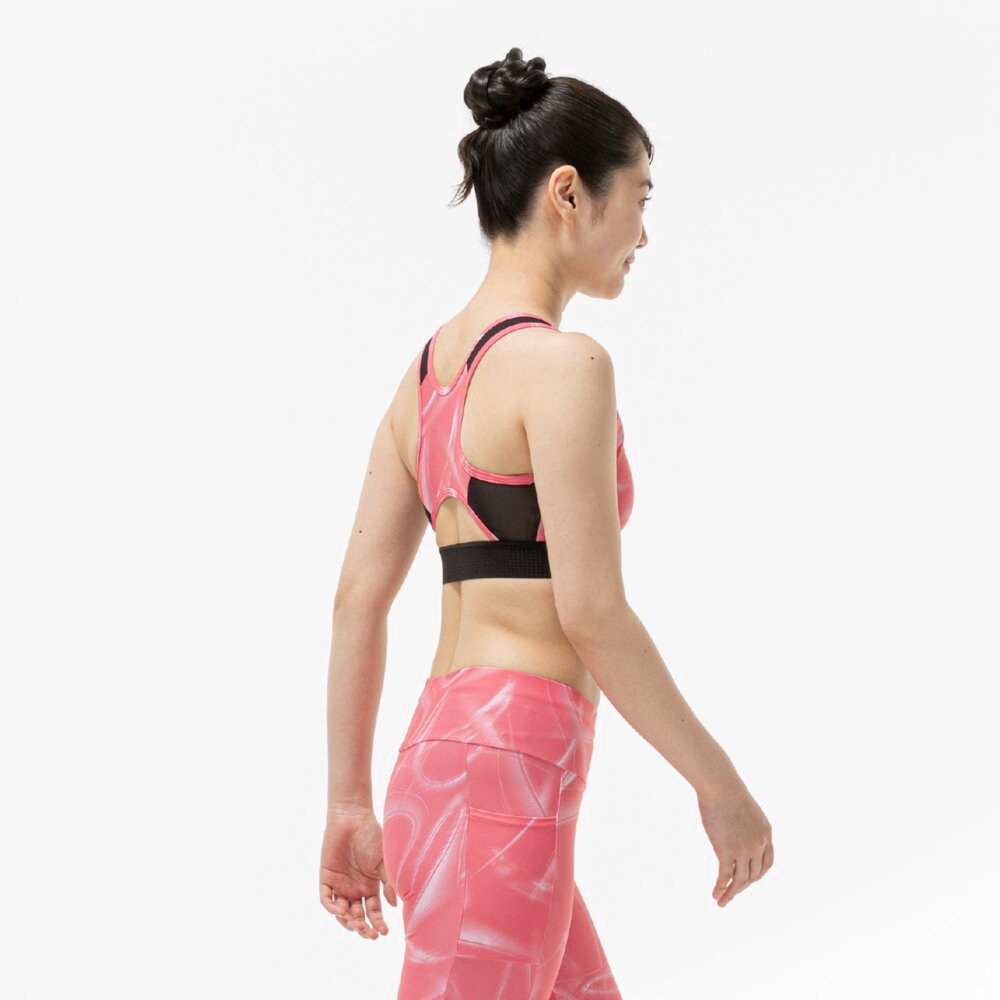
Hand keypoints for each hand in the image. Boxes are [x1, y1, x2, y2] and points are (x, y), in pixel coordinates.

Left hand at [319, 805, 397, 938]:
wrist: (353, 817)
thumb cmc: (372, 836)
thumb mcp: (384, 860)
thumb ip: (389, 882)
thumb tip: (396, 905)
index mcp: (370, 887)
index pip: (373, 912)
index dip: (378, 923)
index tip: (384, 932)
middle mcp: (355, 890)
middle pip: (357, 917)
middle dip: (363, 927)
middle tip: (368, 933)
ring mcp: (340, 885)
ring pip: (341, 912)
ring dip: (347, 921)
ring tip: (355, 923)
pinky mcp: (326, 878)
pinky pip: (326, 898)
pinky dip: (332, 908)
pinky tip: (340, 911)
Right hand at [697, 779, 773, 907]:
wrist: (720, 785)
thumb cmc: (726, 790)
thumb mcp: (744, 808)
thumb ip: (744, 823)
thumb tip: (735, 826)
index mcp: (766, 833)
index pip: (767, 863)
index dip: (758, 875)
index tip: (748, 880)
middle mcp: (759, 844)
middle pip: (754, 875)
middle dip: (743, 886)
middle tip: (732, 893)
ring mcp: (744, 849)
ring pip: (741, 880)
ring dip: (731, 893)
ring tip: (721, 900)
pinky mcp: (727, 851)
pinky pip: (726, 876)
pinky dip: (721, 888)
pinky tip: (715, 893)